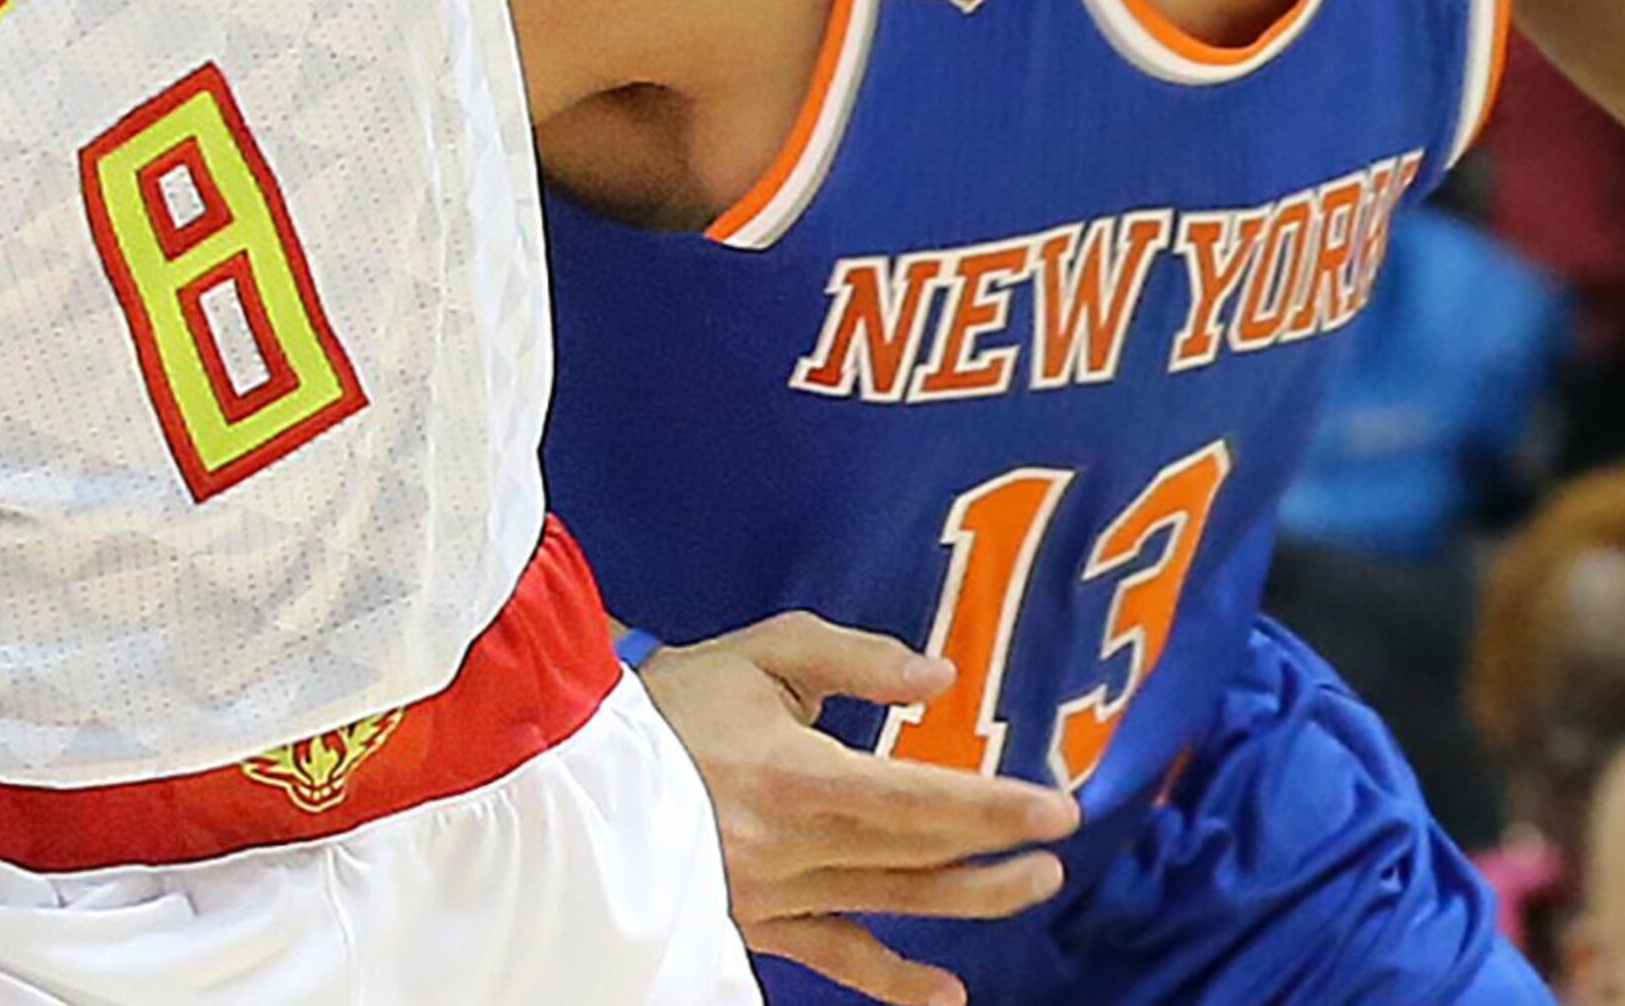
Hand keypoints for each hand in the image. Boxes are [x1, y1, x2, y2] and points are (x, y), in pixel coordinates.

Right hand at [639, 612, 1080, 1005]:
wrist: (568, 770)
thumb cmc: (668, 703)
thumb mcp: (760, 653)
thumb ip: (853, 660)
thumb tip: (937, 679)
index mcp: (797, 776)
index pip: (922, 797)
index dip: (995, 806)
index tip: (1056, 807)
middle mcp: (792, 847)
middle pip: (917, 854)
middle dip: (994, 851)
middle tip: (1056, 845)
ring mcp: (773, 895)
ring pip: (890, 905)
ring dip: (967, 901)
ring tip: (1029, 888)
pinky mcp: (752, 924)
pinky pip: (832, 958)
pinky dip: (890, 981)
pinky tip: (945, 993)